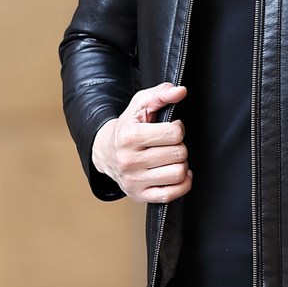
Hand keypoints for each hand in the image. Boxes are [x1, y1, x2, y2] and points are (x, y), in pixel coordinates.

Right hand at [91, 82, 191, 203]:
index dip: (178, 128)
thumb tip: (181, 91)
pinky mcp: (139, 195)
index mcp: (130, 136)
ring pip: (178, 174)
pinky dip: (182, 184)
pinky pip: (171, 195)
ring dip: (181, 164)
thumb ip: (162, 93)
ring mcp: (134, 181)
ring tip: (171, 157)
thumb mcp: (141, 104)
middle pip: (179, 154)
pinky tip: (176, 173)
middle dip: (179, 146)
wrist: (105, 151)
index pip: (174, 134)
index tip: (171, 128)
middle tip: (170, 144)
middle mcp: (129, 160)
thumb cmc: (127, 126)